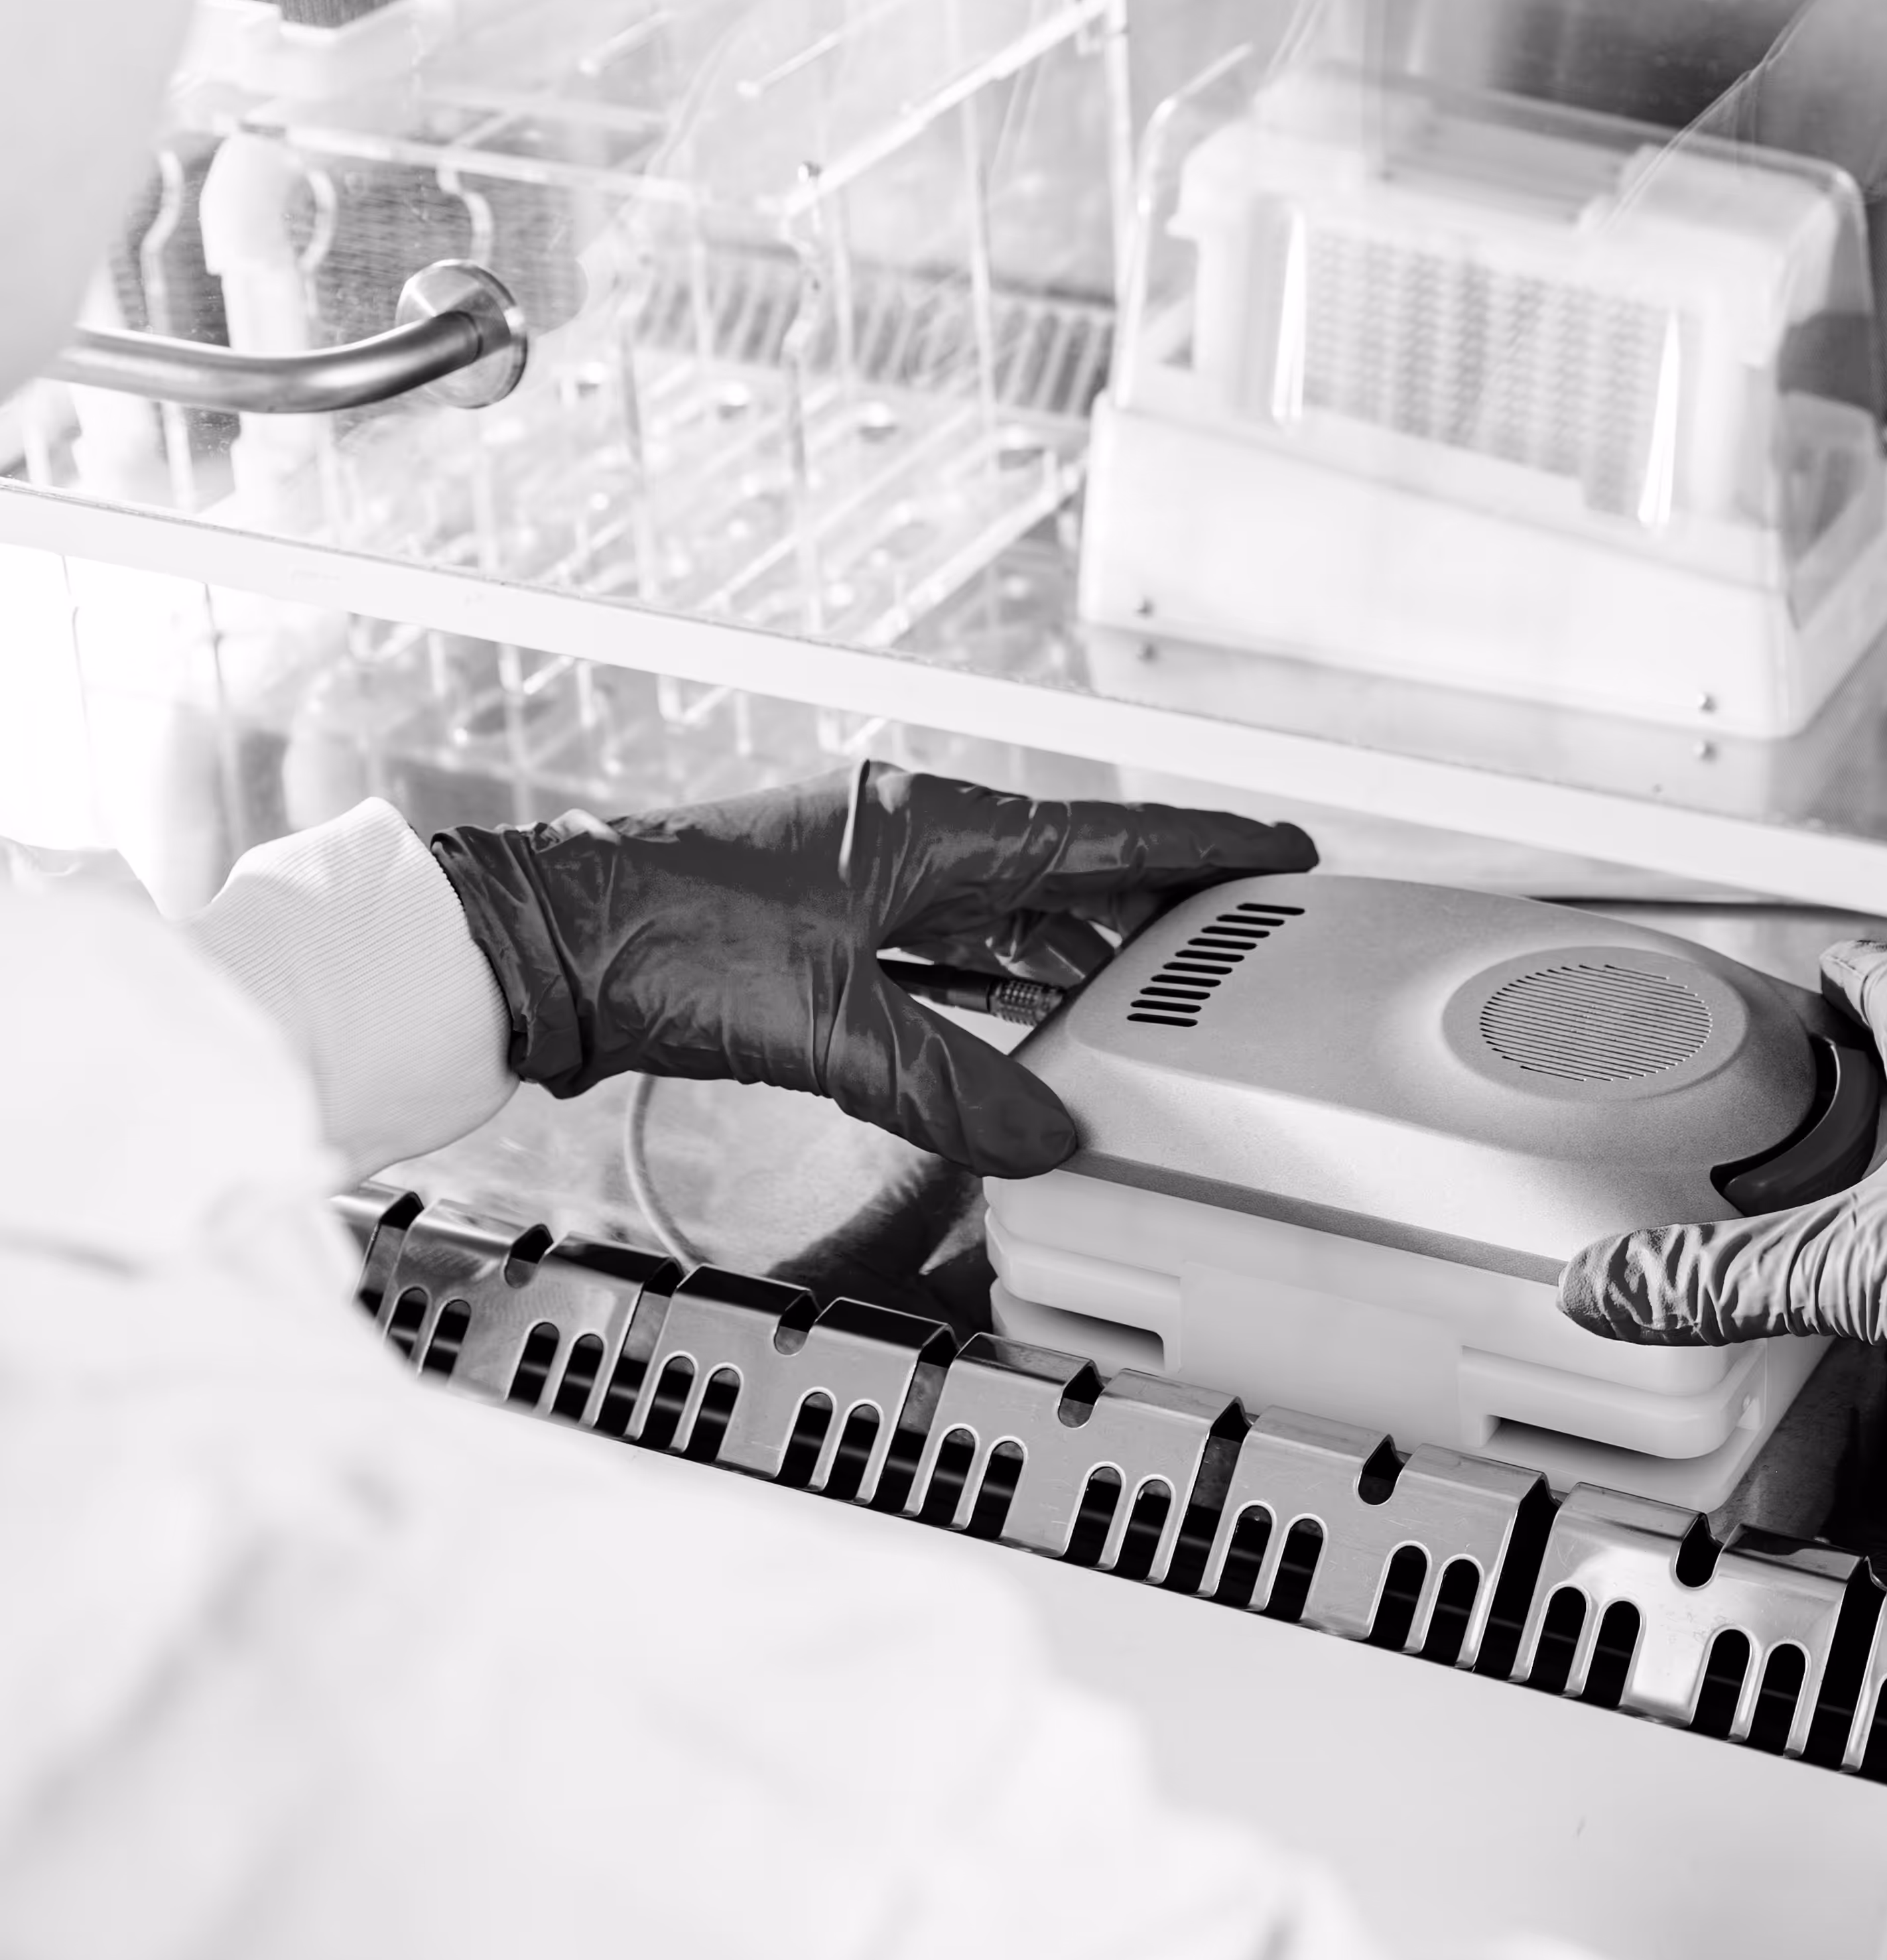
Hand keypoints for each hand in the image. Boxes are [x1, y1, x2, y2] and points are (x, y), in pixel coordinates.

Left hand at [430, 765, 1316, 1176]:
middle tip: (1232, 951)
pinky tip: (1022, 1045)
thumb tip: (1043, 1134)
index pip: (1097, 835)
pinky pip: (940, 972)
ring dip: (1067, 971)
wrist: (536, 951)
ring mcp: (855, 894)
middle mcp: (899, 845)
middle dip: (1146, 920)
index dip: (1198, 846)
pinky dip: (990, 1008)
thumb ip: (946, 1086)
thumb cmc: (657, 934)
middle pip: (1058, 882)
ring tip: (1145, 1012)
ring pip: (998, 931)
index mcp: (922, 825)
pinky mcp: (814, 948)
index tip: (1277, 848)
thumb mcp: (825, 1024)